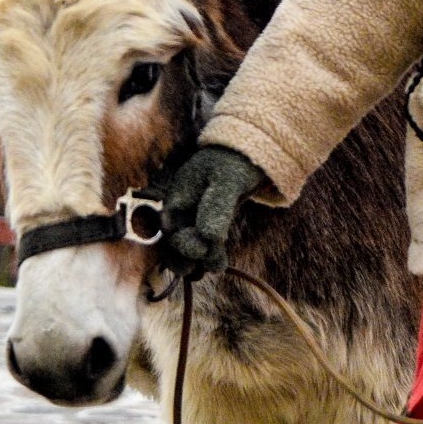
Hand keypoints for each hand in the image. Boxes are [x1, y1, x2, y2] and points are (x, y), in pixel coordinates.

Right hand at [161, 146, 264, 271]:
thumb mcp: (227, 183)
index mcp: (178, 195)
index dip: (183, 244)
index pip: (171, 227)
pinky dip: (208, 252)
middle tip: (198, 272)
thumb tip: (206, 239)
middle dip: (184, 257)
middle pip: (174, 239)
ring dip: (196, 259)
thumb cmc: (235, 163)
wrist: (250, 151)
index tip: (203, 252)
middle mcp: (181, 206)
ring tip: (211, 270)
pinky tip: (217, 263)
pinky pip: (202, 240)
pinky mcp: (208, 218)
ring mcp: (194, 212)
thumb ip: (215, 209)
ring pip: (187, 243)